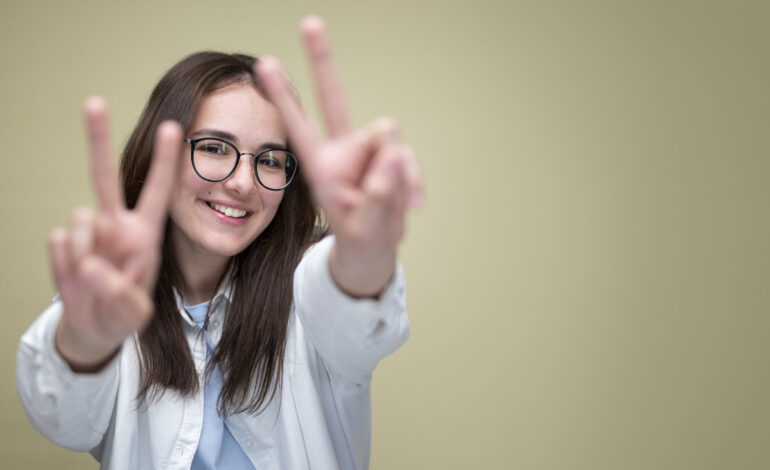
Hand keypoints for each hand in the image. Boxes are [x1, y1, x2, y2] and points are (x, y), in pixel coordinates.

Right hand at [49, 97, 180, 371]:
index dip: (163, 161)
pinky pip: (60, 243)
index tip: (173, 127)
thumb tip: (90, 265)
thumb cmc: (124, 311)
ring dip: (87, 251)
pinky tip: (77, 281)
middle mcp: (115, 224)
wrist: (95, 327)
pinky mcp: (62, 243)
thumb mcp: (135, 311)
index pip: (158, 191)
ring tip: (97, 280)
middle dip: (98, 139)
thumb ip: (121, 293)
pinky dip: (66, 267)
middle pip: (104, 175)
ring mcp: (87, 232)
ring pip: (79, 219)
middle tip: (93, 101)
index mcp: (145, 232)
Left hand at [256, 17, 422, 296]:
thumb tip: (394, 154)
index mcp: (321, 167)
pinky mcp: (391, 154)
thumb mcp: (365, 227)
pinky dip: (413, 180)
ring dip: (398, 175)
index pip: (299, 128)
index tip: (265, 64)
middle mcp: (342, 150)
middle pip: (334, 99)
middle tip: (309, 23)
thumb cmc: (360, 236)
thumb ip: (378, 194)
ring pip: (389, 138)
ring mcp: (368, 151)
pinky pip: (407, 156)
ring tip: (396, 208)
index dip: (285, 98)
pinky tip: (410, 204)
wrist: (376, 248)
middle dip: (322, 61)